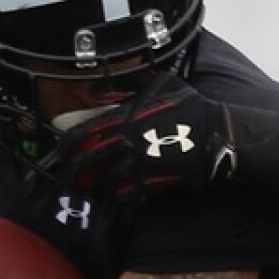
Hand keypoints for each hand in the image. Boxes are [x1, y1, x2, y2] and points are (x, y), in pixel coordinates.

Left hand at [55, 72, 238, 201]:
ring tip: (86, 188)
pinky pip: (125, 195)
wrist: (217, 135)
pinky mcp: (153, 184)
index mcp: (125, 119)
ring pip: (102, 182)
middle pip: (86, 163)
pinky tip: (114, 194)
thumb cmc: (189, 107)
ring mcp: (139, 166)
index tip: (60, 150)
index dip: (66, 146)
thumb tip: (94, 90)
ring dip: (92, 186)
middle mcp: (127, 144)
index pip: (82, 135)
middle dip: (71, 171)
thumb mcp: (158, 83)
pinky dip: (116, 196)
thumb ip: (123, 85)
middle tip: (67, 175)